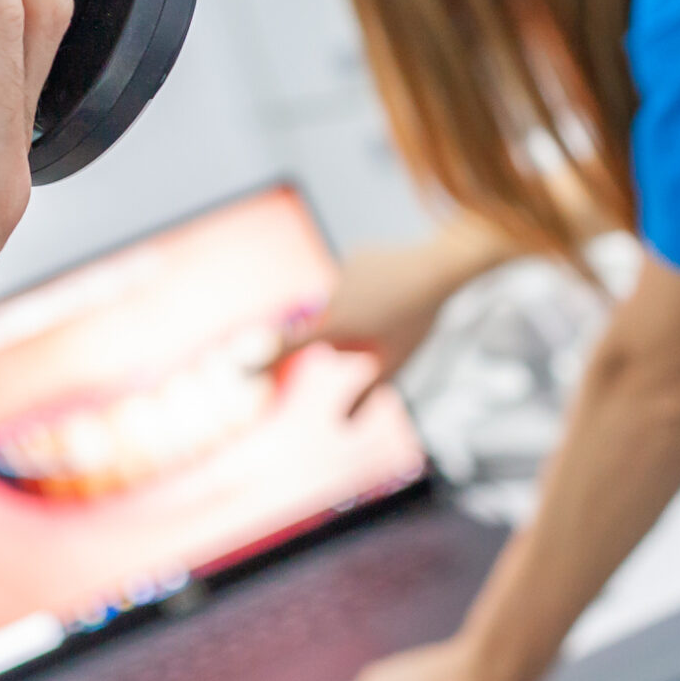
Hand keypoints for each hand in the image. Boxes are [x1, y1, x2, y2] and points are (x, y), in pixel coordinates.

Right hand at [275, 229, 507, 412]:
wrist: (440, 268)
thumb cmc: (418, 321)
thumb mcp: (395, 362)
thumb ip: (366, 393)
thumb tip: (343, 425)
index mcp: (341, 323)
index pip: (295, 343)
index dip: (266, 355)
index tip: (240, 365)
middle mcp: (334, 295)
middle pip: (328, 326)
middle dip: (346, 334)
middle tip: (382, 331)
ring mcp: (343, 271)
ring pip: (341, 302)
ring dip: (358, 308)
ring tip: (392, 304)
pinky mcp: (354, 255)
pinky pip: (352, 280)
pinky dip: (366, 286)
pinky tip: (390, 284)